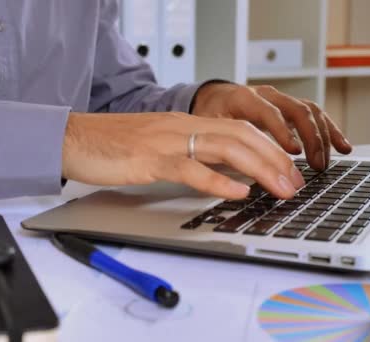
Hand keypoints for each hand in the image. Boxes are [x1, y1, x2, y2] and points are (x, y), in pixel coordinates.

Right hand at [62, 112, 305, 199]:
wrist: (73, 138)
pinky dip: (217, 180)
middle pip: (242, 136)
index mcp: (186, 124)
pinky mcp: (148, 158)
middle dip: (275, 159)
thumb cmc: (112, 146)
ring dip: (260, 168)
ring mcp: (167, 141)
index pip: (240, 129)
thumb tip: (220, 173)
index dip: (270, 148)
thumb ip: (189, 155)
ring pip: (225, 148)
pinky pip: (189, 167)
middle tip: (296, 183)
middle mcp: (182, 127)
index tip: (289, 170)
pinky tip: (238, 191)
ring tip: (281, 188)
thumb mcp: (158, 146)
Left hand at [191, 82, 352, 169]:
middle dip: (310, 139)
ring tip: (326, 162)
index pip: (269, 112)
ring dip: (323, 137)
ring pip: (310, 112)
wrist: (213, 97)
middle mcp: (267, 95)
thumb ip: (223, 140)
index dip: (283, 132)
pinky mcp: (290, 107)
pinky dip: (329, 131)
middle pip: (297, 110)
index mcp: (245, 97)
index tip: (294, 153)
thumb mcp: (209, 126)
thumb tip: (235, 165)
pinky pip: (315, 115)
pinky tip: (343, 147)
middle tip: (315, 165)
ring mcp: (281, 100)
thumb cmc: (211, 114)